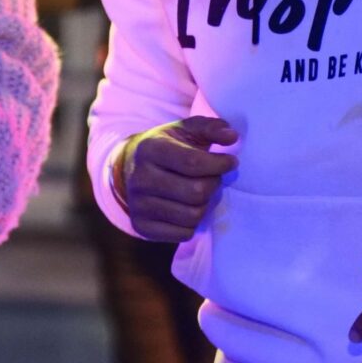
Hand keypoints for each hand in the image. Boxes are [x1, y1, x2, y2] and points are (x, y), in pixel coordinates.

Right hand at [117, 117, 238, 241]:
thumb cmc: (167, 147)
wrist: (129, 169)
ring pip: (193, 216)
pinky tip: (186, 208)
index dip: (220, 164)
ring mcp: (138, 205)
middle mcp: (140, 178)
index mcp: (150, 150)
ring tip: (200, 193)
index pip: (193, 163)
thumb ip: (211, 128)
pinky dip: (193, 223)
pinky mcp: (141, 227)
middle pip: (197, 192)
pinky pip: (184, 234)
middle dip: (213, 185)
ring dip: (205, 205)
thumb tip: (232, 136)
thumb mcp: (185, 130)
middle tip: (212, 178)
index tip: (230, 162)